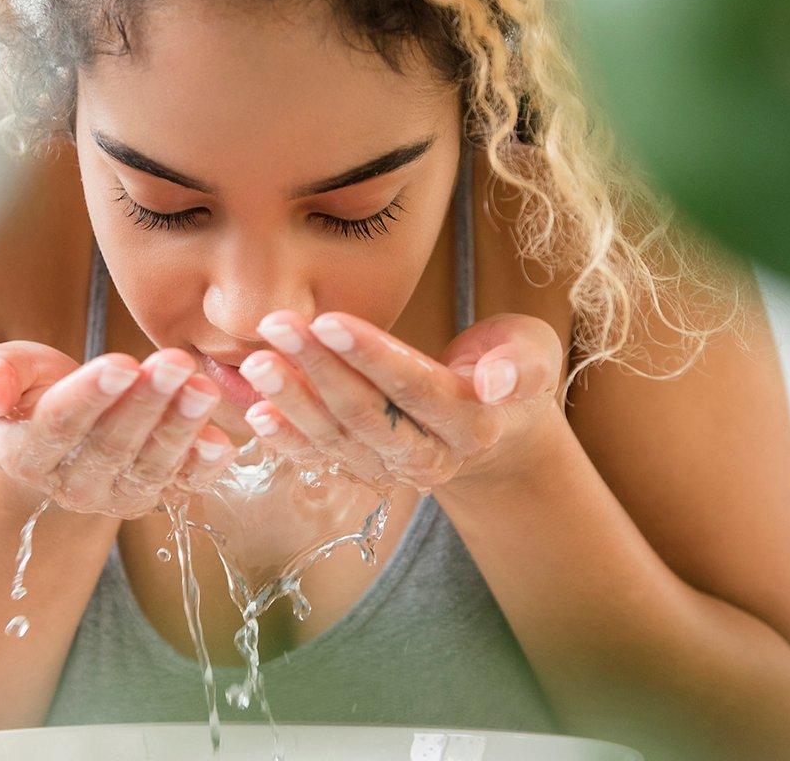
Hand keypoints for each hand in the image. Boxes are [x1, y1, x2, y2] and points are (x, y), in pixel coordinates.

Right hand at [0, 341, 235, 517]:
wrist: (57, 417)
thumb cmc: (23, 386)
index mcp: (24, 454)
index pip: (58, 426)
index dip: (90, 396)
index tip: (123, 362)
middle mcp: (71, 485)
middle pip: (111, 447)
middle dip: (146, 404)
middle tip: (175, 363)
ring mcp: (117, 493)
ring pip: (151, 465)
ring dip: (180, 426)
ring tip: (201, 387)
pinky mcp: (156, 490)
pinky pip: (183, 483)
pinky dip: (203, 465)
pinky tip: (220, 440)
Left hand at [237, 310, 565, 491]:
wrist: (498, 424)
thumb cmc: (512, 369)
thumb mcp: (534, 355)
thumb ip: (521, 365)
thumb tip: (499, 382)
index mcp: (472, 426)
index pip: (414, 388)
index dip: (371, 356)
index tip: (329, 320)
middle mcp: (429, 457)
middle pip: (365, 414)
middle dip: (317, 369)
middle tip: (277, 326)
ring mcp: (391, 468)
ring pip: (335, 437)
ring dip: (291, 400)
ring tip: (256, 362)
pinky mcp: (363, 466)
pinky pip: (319, 455)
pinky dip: (285, 437)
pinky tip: (254, 412)